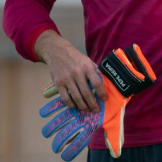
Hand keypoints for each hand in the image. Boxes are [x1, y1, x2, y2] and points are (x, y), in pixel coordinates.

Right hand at [40, 45, 154, 159]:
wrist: (57, 51)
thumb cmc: (75, 57)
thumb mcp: (87, 60)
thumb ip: (95, 70)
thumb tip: (104, 82)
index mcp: (87, 67)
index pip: (97, 83)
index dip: (102, 93)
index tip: (104, 99)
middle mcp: (77, 73)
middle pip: (87, 93)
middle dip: (92, 104)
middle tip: (96, 109)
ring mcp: (67, 79)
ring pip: (77, 97)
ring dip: (83, 106)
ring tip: (87, 109)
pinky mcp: (58, 83)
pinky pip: (65, 98)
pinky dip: (71, 104)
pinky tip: (75, 106)